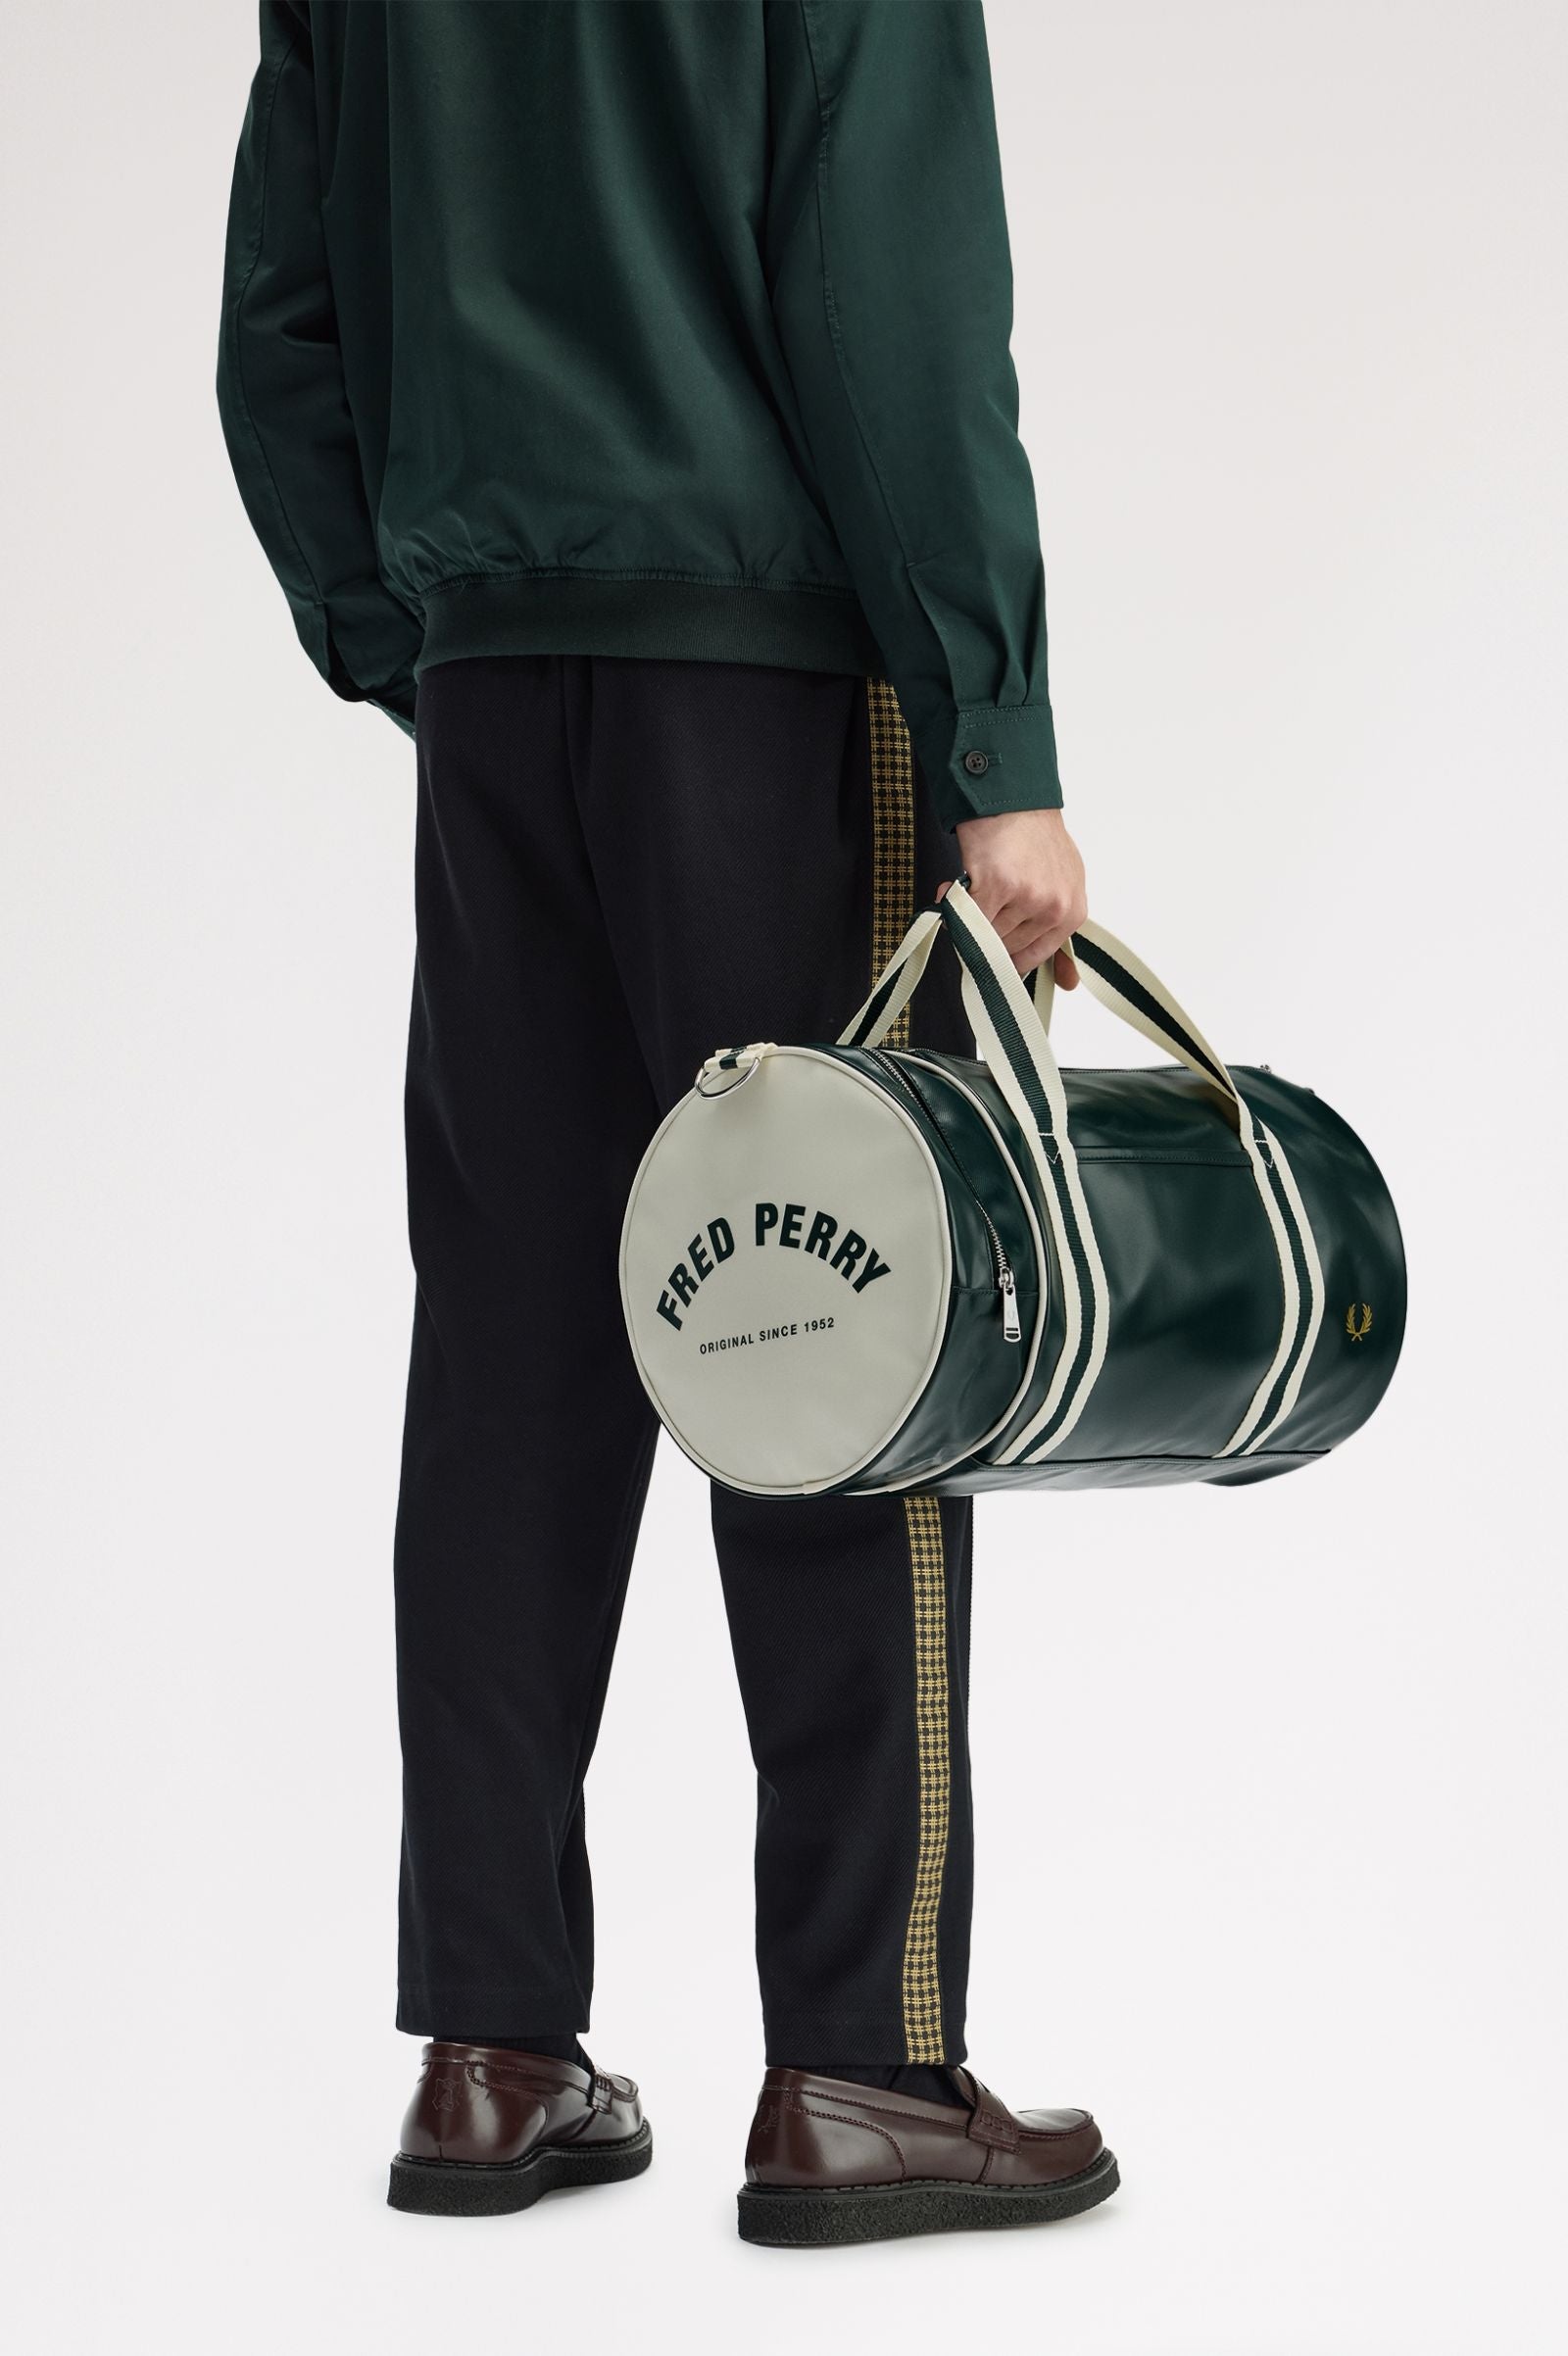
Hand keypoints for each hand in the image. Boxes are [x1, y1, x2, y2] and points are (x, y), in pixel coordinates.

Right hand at [944, 808, 1087, 984]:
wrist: (1013, 797)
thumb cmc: (1033, 839)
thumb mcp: (1062, 887)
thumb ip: (1060, 938)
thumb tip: (1068, 985)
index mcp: (1072, 913)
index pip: (1030, 959)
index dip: (1002, 955)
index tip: (988, 949)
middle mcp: (1054, 908)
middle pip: (1003, 950)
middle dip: (983, 930)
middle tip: (980, 902)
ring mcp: (1027, 898)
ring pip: (982, 936)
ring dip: (966, 917)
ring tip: (971, 887)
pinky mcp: (997, 886)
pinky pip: (964, 918)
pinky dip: (950, 905)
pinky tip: (952, 887)